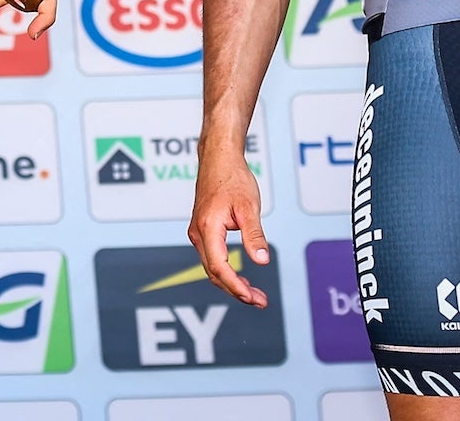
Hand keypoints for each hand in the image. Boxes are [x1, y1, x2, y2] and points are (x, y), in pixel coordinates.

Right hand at [186, 147, 270, 307]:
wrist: (218, 158)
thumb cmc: (233, 178)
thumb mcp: (249, 207)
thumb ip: (254, 235)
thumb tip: (261, 260)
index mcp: (208, 228)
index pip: (219, 267)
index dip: (235, 286)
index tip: (252, 297)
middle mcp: (198, 233)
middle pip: (213, 272)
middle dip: (236, 290)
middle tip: (260, 301)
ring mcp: (198, 232)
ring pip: (212, 267)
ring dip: (232, 282)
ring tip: (255, 293)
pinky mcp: (202, 229)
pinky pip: (212, 257)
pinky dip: (226, 271)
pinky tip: (242, 276)